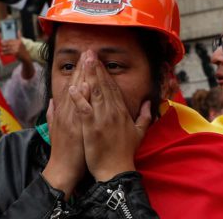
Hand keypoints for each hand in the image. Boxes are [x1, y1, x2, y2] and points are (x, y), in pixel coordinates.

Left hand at [1, 32, 34, 78]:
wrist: (26, 57)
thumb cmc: (23, 50)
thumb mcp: (22, 43)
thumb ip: (19, 36)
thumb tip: (19, 30)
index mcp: (19, 41)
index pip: (11, 40)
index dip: (6, 40)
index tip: (2, 40)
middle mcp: (18, 44)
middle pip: (9, 44)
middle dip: (4, 44)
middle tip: (1, 44)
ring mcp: (16, 49)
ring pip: (8, 48)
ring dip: (4, 49)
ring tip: (1, 49)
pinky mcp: (15, 53)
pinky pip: (9, 52)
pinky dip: (5, 53)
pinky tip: (2, 53)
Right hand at [42, 54, 86, 199]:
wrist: (62, 168)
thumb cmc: (61, 150)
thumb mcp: (54, 129)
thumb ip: (53, 113)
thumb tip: (52, 101)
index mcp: (62, 112)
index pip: (71, 87)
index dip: (78, 72)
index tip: (84, 59)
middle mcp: (66, 112)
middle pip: (75, 86)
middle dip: (82, 68)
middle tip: (88, 51)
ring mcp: (71, 119)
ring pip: (77, 93)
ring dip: (84, 75)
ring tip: (90, 59)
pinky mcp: (76, 128)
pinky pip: (80, 109)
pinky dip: (84, 96)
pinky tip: (88, 84)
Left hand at [69, 50, 151, 181]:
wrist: (116, 171)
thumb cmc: (125, 153)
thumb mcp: (140, 133)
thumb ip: (144, 116)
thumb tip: (149, 103)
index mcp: (122, 112)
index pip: (113, 88)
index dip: (105, 73)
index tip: (98, 61)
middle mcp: (112, 112)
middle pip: (103, 86)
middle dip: (96, 67)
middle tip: (89, 52)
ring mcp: (101, 119)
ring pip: (94, 93)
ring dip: (89, 75)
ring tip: (83, 60)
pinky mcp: (91, 128)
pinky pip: (84, 109)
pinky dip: (79, 98)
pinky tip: (73, 87)